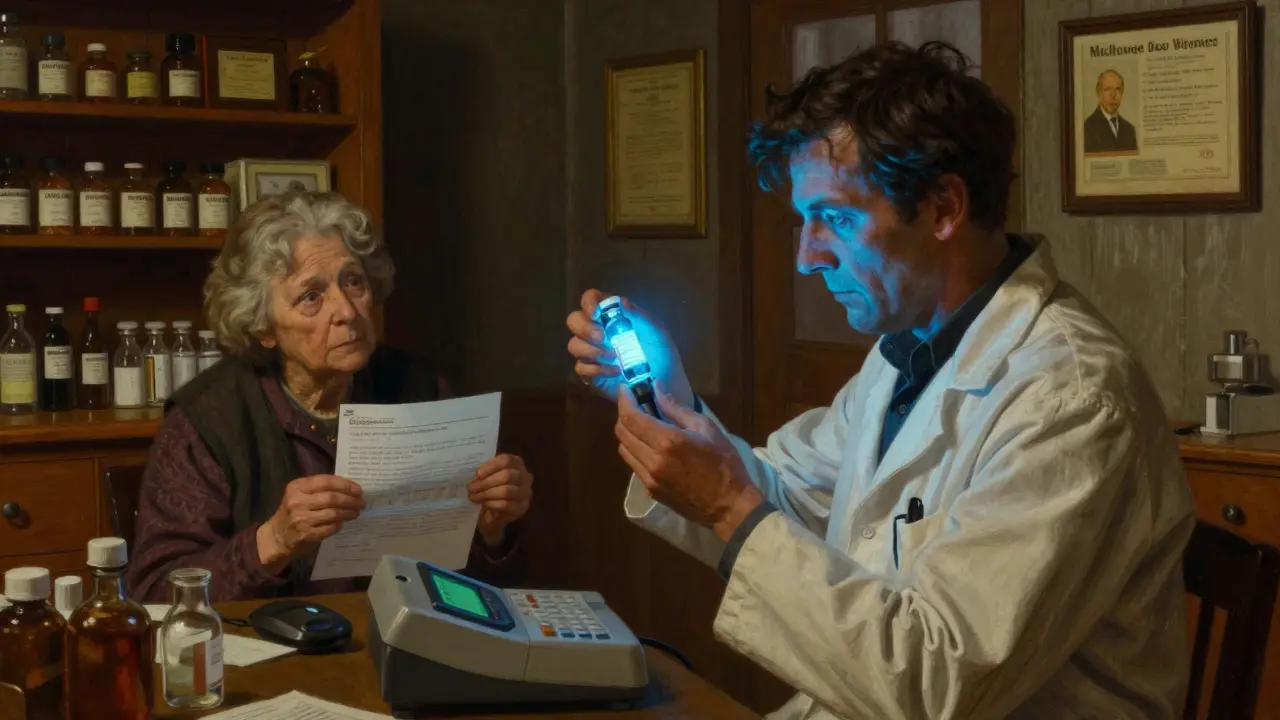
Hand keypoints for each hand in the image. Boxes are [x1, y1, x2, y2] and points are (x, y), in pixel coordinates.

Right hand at [257, 475, 364, 572]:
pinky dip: (339, 525)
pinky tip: (342, 523)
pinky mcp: (306, 534)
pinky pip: (330, 528)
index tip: (358, 490)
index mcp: (297, 487)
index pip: (326, 481)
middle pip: (332, 498)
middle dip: (351, 500)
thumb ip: (319, 489)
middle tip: (361, 503)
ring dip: (348, 513)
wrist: (277, 536)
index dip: (346, 485)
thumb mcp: (300, 494)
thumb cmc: (293, 511)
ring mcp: (301, 519)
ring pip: (333, 513)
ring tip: (356, 513)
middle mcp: (297, 501)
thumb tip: (350, 488)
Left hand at [469, 454, 533, 546]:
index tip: (477, 474)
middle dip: (486, 482)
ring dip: (487, 493)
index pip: (506, 460)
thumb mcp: (486, 476)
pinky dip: (492, 503)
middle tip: (471, 488)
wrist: (493, 515)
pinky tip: (483, 504)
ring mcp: (526, 493)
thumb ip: (484, 472)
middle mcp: (525, 476)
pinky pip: (506, 504)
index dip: (490, 466)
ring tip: (474, 496)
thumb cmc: (489, 490)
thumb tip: (474, 474)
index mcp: (516, 463)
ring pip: (507, 491)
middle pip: (507, 475)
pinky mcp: (522, 508)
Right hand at [566, 289, 694, 407]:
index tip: (596, 313)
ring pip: (574, 345)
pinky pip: (581, 368)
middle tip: (602, 337)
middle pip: (574, 320)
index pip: (590, 299)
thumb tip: (621, 302)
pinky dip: (597, 369)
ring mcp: (591, 352)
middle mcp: (596, 330)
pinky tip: (615, 371)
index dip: (589, 303)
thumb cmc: (662, 352)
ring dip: (592, 350)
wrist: (665, 383)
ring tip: (615, 357)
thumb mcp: (657, 331)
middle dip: (584, 327)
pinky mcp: (590, 374)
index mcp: (611, 315)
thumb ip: (639, 316)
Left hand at [615, 383, 762, 541]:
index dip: (624, 400)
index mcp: (667, 442)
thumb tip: (657, 389)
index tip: (625, 388)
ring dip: (628, 433)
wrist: (728, 506)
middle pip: (622, 432)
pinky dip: (635, 450)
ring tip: (642, 424)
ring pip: (624, 449)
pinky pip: (634, 464)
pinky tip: (650, 446)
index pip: (631, 417)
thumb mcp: (706, 429)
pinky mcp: (650, 490)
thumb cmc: (723, 463)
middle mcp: (652, 460)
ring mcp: (649, 478)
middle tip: (635, 404)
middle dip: (624, 414)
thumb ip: (677, 409)